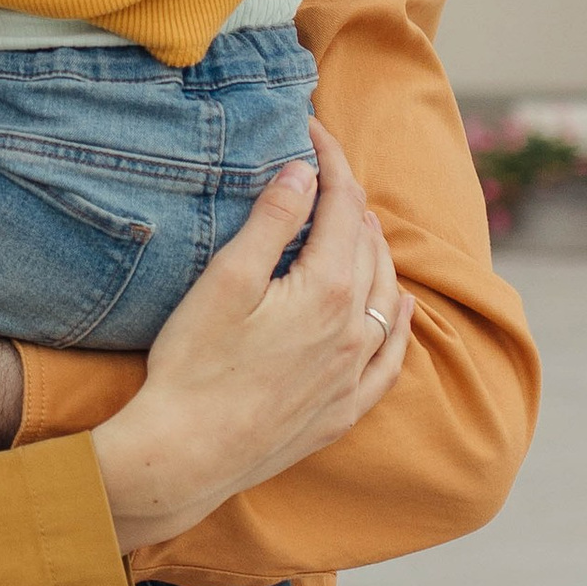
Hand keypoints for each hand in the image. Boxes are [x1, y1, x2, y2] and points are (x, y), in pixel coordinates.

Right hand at [90, 121, 410, 554]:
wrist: (187, 456)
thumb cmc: (194, 367)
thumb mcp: (225, 281)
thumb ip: (271, 222)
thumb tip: (303, 172)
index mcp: (329, 289)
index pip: (343, 205)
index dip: (330, 160)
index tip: (310, 129)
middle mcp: (355, 330)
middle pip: (369, 246)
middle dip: (350, 200)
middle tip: (321, 170)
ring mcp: (353, 374)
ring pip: (385, 296)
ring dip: (374, 252)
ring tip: (355, 223)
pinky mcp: (341, 410)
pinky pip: (390, 358)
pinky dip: (398, 323)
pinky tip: (399, 308)